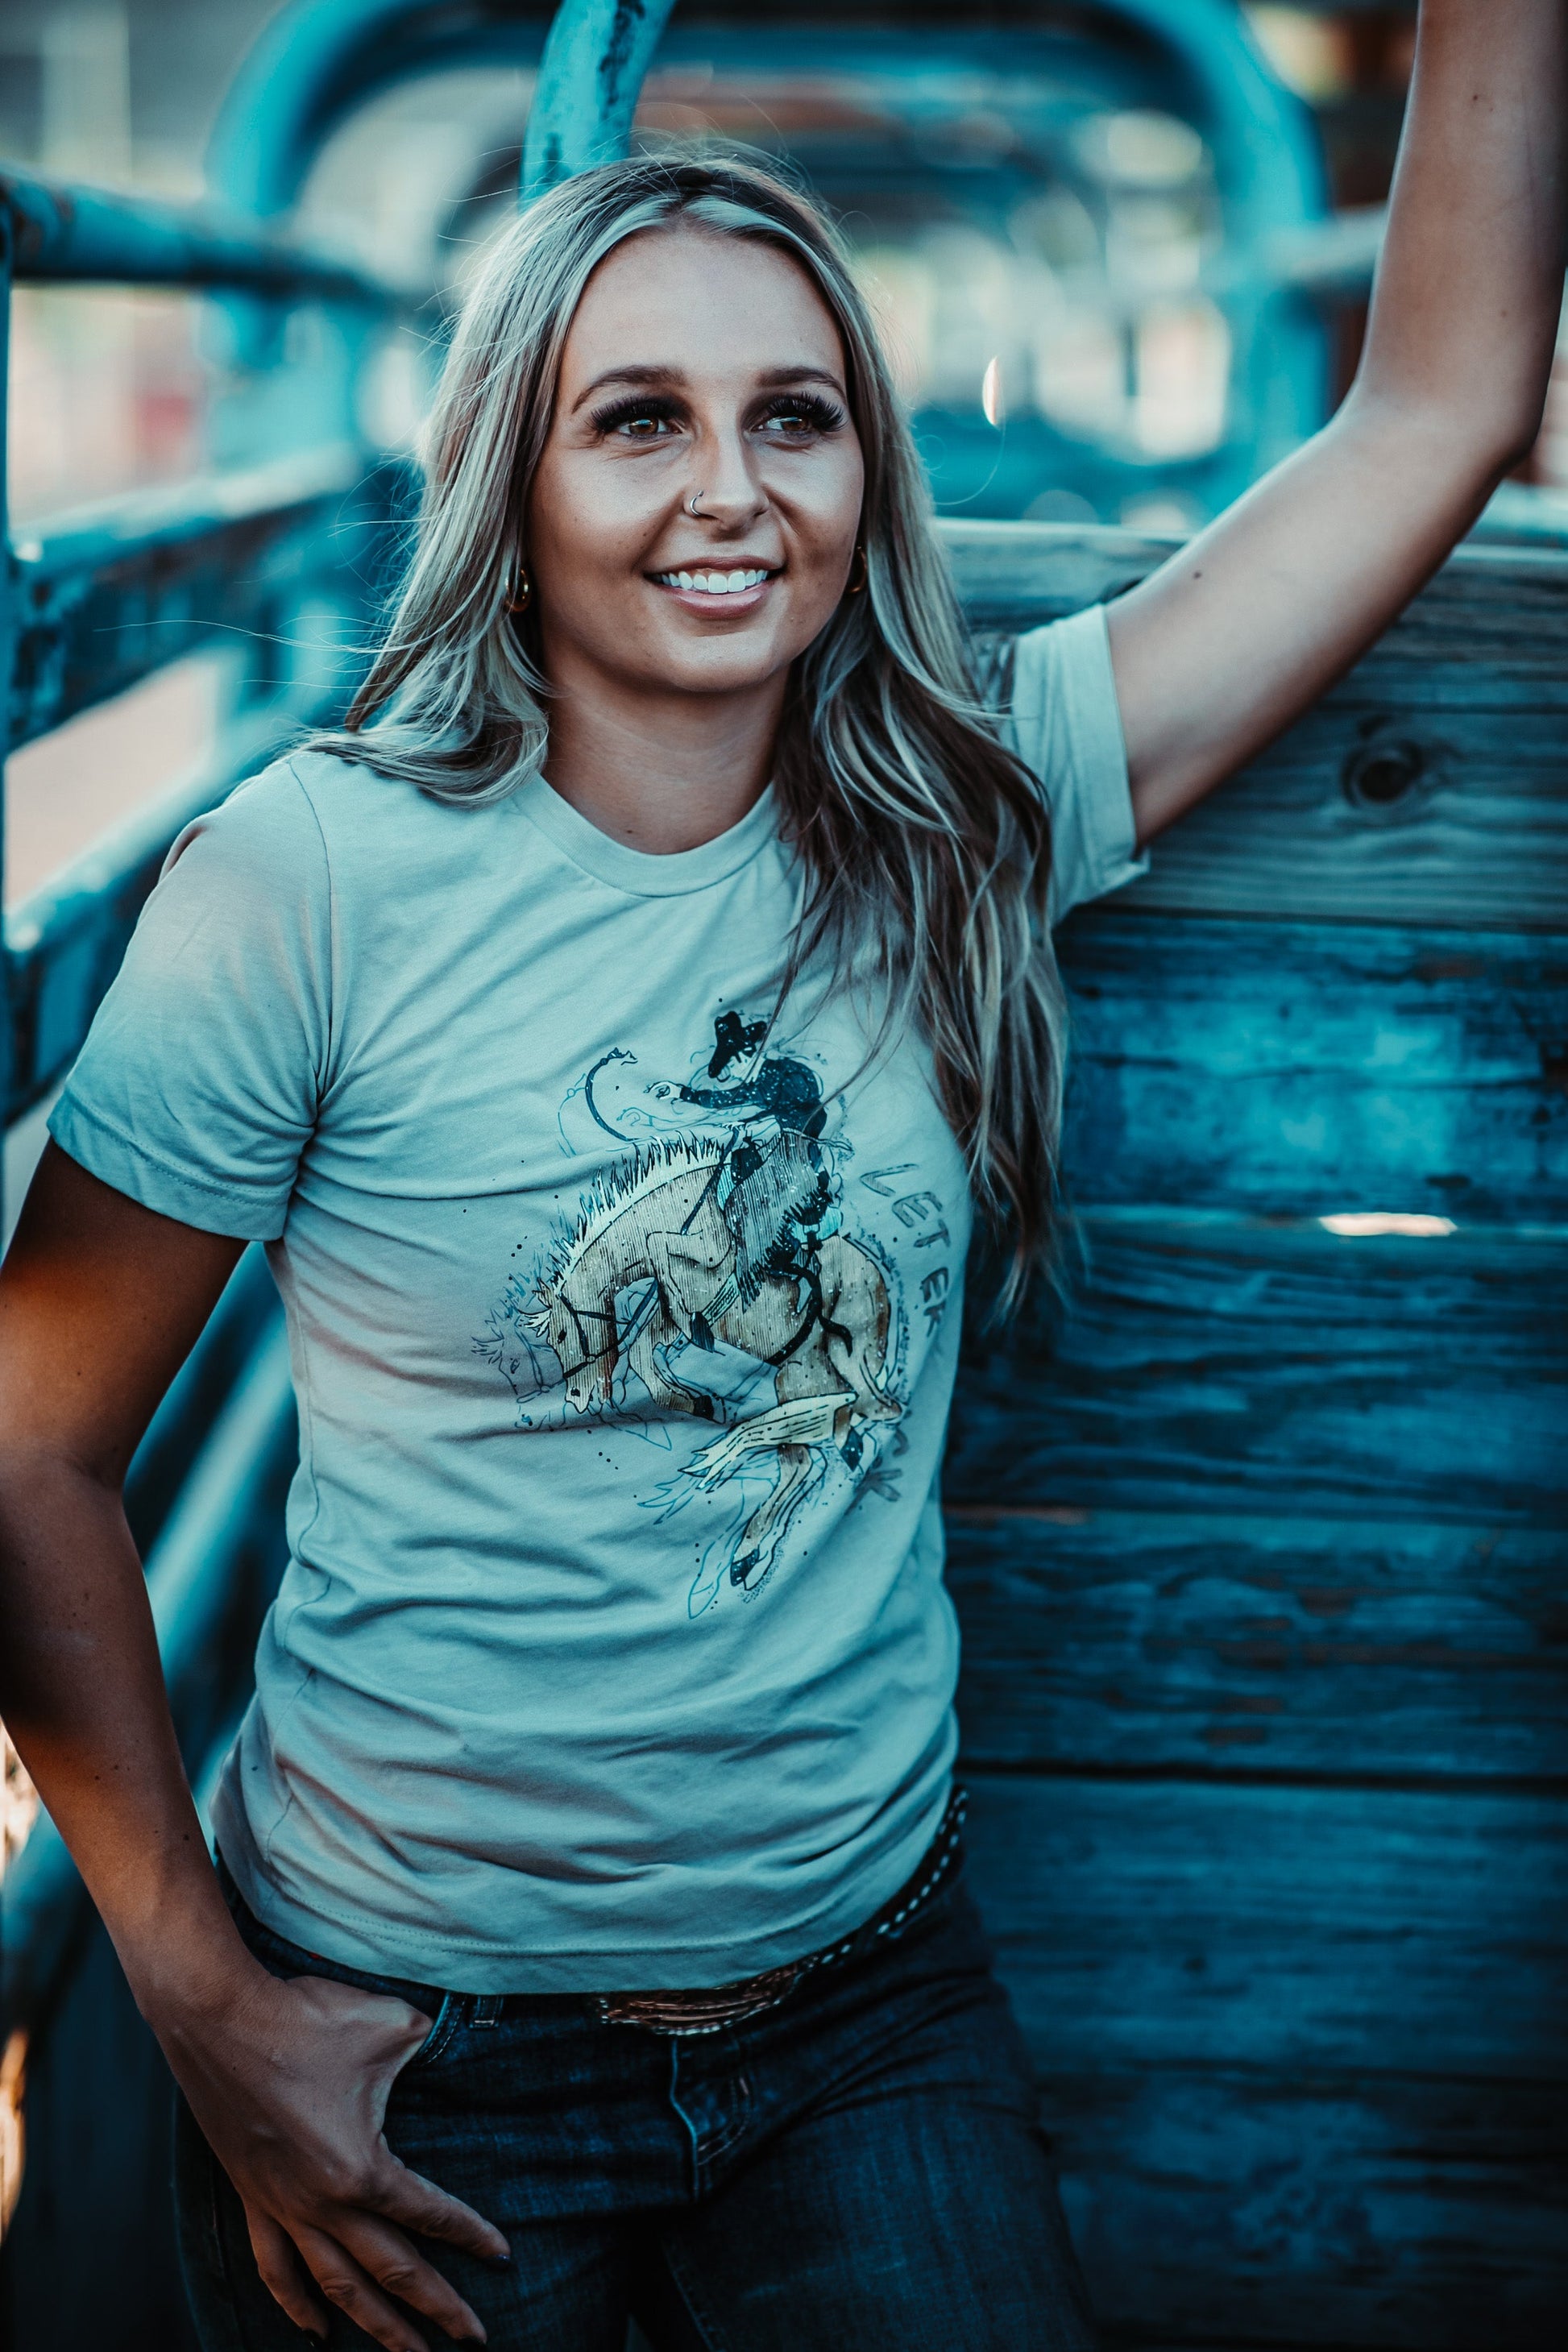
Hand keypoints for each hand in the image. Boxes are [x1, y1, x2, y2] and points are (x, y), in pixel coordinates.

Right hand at [157, 1957, 509, 2349]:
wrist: (220, 2020)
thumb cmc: (306, 2019)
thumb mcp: (390, 2024)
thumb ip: (428, 2043)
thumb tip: (447, 2039)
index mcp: (363, 2169)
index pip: (431, 2214)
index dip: (471, 2234)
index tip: (502, 2255)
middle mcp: (324, 2203)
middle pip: (392, 2271)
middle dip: (437, 2308)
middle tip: (475, 2337)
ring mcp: (284, 2206)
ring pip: (336, 2286)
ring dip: (375, 2325)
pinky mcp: (253, 2198)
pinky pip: (275, 2267)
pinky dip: (296, 2304)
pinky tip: (315, 2332)